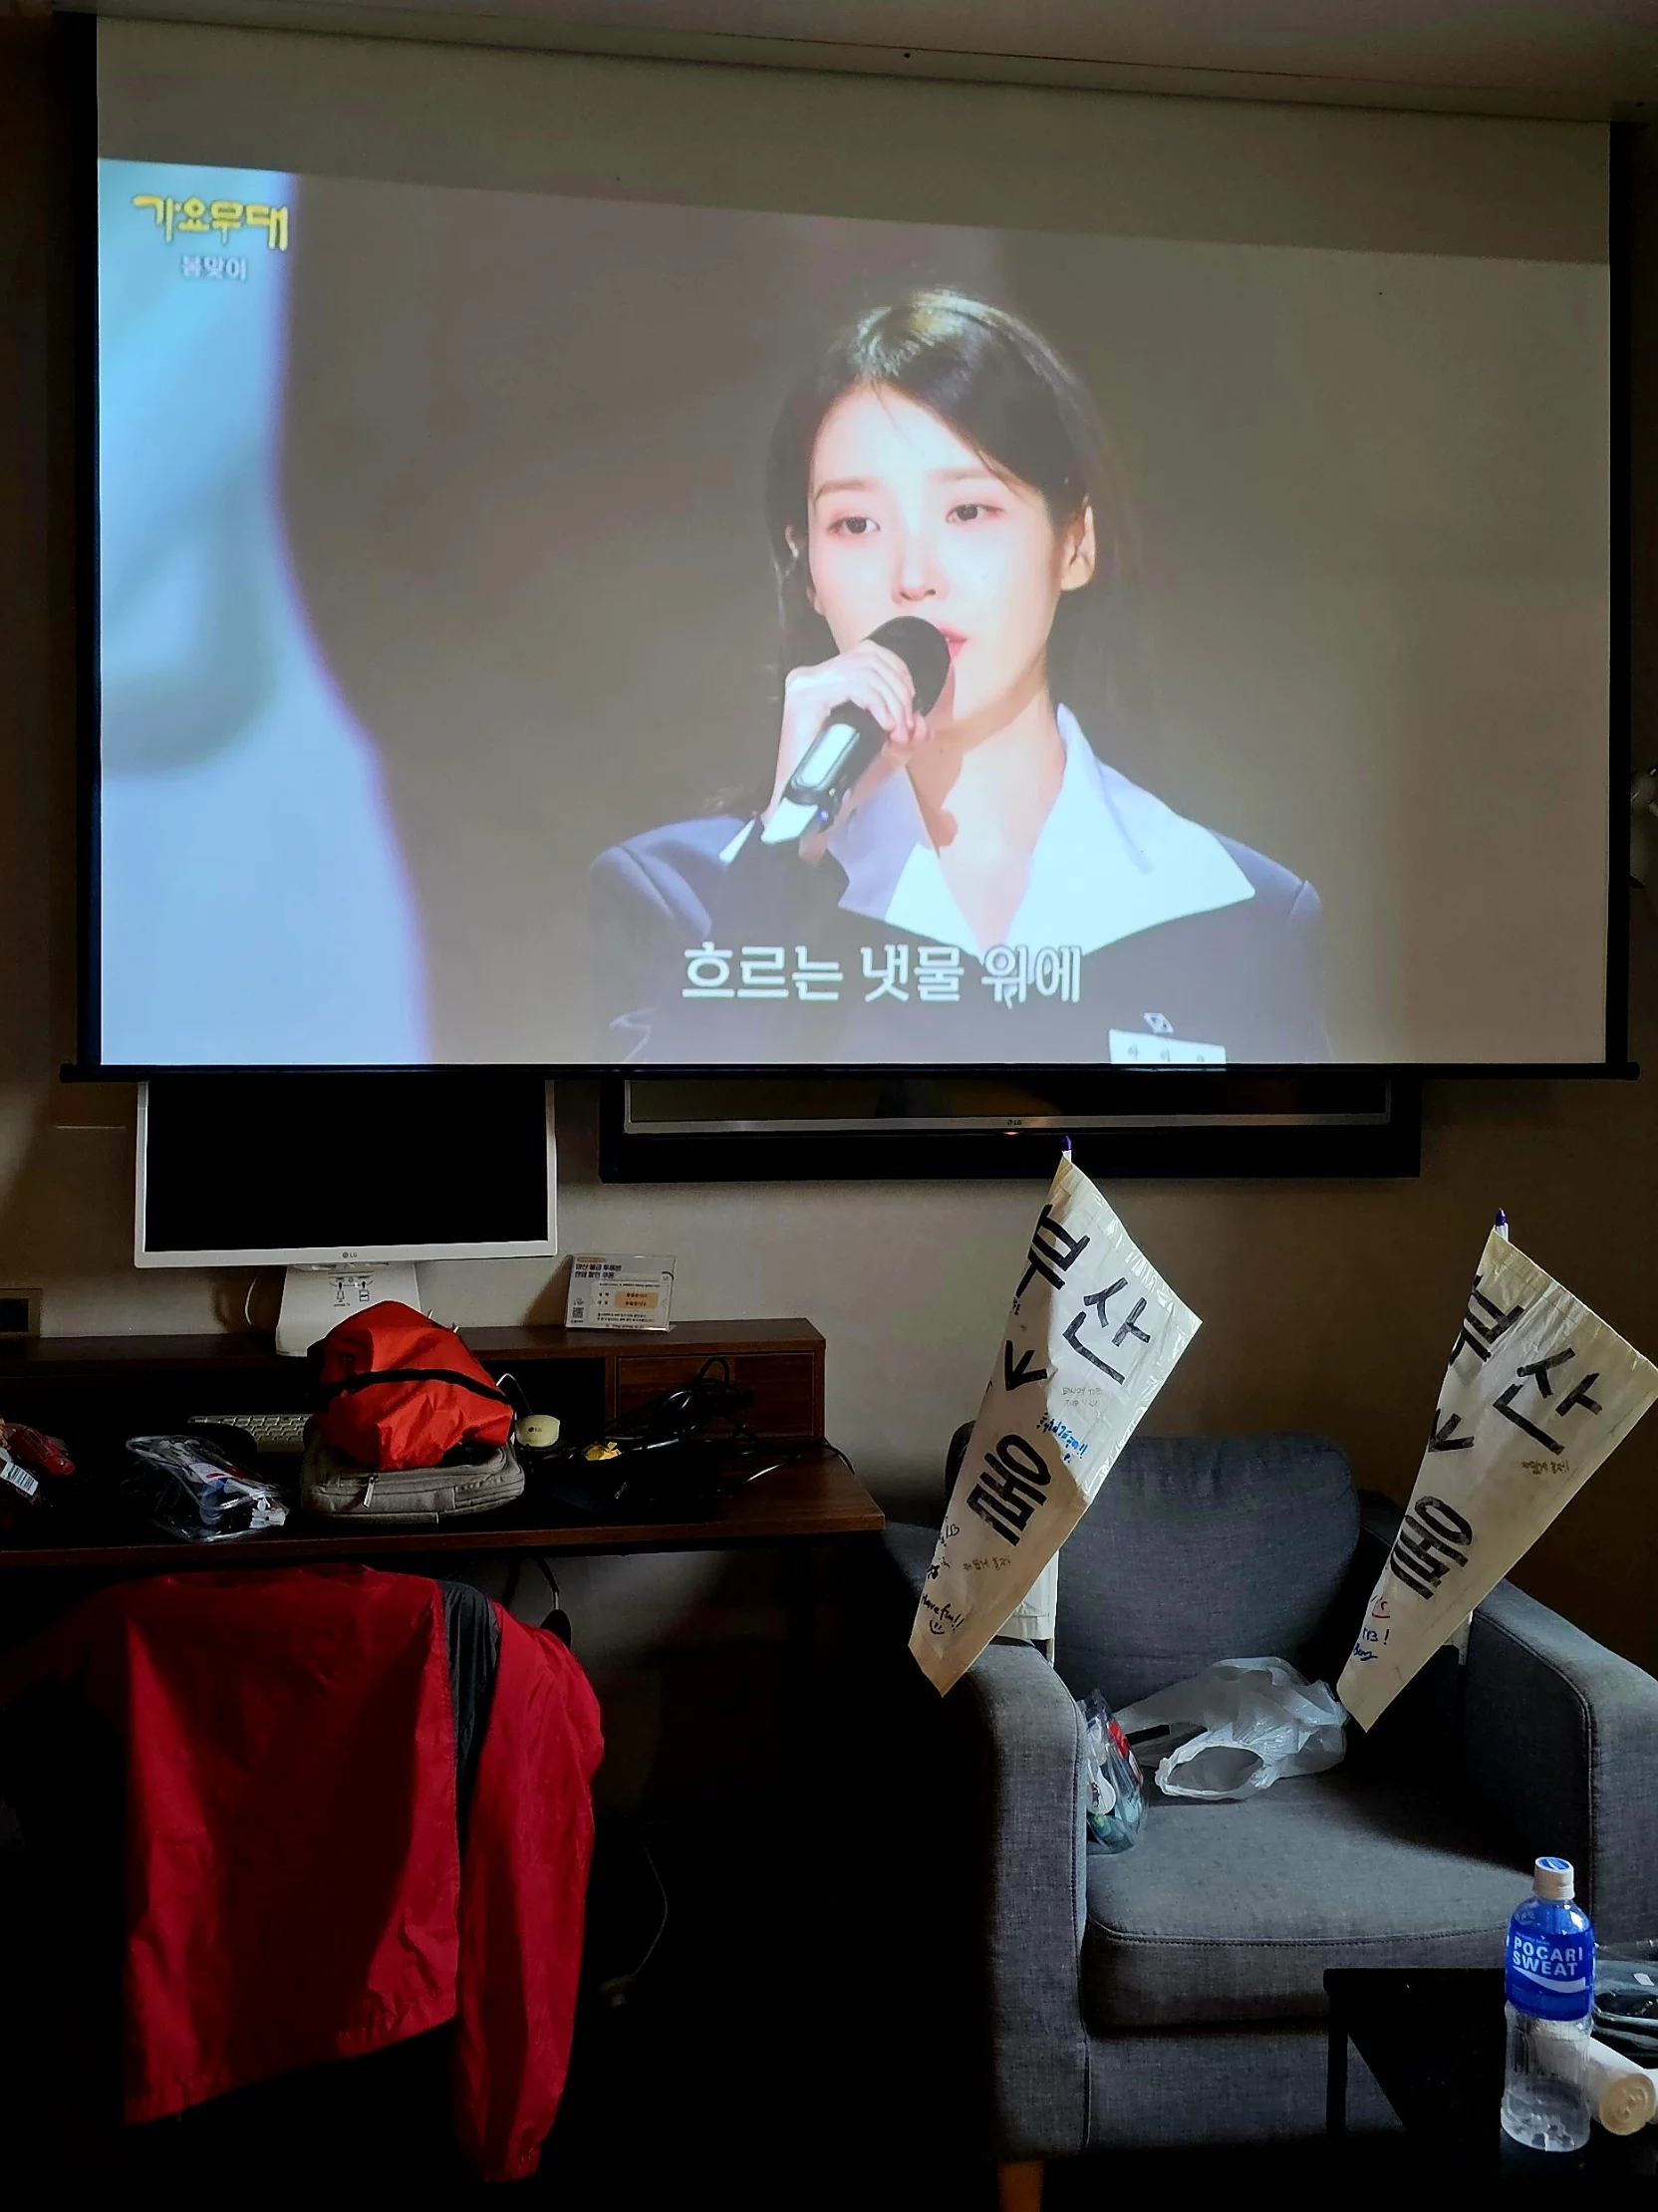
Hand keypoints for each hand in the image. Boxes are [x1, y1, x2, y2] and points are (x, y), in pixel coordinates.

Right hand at [763, 639, 932, 850]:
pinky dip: (878, 703)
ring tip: (898, 729)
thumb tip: (924, 723)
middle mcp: (812, 675)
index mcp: (827, 680)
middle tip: (907, 726)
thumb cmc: (837, 781)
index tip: (910, 710)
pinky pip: (855, 685)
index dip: (899, 674)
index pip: (870, 653)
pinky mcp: (806, 696)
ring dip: (892, 700)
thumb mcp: (880, 752)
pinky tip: (885, 725)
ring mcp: (806, 684)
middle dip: (899, 691)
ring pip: (866, 670)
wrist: (806, 807)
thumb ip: (904, 734)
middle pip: (872, 658)